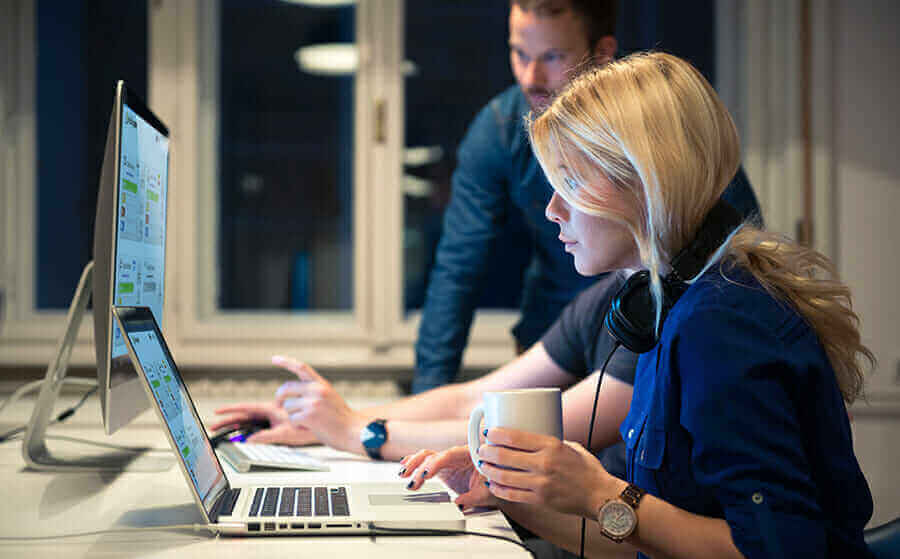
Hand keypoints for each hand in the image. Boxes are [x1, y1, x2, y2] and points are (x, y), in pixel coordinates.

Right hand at [209, 401, 318, 445]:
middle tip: (213, 426)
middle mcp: (270, 412)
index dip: (231, 410)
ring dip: (235, 425)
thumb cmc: (307, 427)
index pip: (246, 408)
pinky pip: (256, 426)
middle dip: (228, 420)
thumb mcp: (285, 434)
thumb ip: (266, 437)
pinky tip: (239, 437)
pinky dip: (245, 430)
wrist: (322, 427)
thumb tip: (250, 441)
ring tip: (220, 430)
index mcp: (271, 410)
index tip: (217, 411)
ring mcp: (271, 419)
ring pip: (249, 420)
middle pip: (244, 415)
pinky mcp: (275, 425)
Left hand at [272, 355, 365, 452]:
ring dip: (293, 415)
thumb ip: (314, 391)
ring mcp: (312, 402)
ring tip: (307, 421)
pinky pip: (292, 419)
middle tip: (279, 405)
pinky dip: (297, 426)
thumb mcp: (330, 397)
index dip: (286, 362)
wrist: (354, 431)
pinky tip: (309, 427)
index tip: (274, 359)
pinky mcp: (309, 416)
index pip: (301, 367)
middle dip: (279, 397)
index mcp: (322, 384)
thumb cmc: (341, 418)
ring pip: (288, 406)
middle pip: (286, 388)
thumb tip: (292, 392)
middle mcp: (317, 390)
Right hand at [399, 446, 499, 509]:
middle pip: (434, 456)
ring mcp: (448, 461)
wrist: (496, 483)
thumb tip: (459, 504)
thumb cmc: (494, 483)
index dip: (435, 463)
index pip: (449, 455)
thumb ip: (473, 497)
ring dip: (413, 464)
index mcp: (469, 454)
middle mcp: (456, 455)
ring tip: (403, 474)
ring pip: (427, 456)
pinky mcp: (442, 468)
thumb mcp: (487, 492)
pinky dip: (415, 463)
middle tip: (412, 482)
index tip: (426, 473)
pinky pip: (426, 462)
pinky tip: (404, 466)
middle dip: (420, 468)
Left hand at [477, 427, 625, 517]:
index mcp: (551, 445)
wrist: (600, 495)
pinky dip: (498, 489)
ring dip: (489, 471)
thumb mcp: (569, 446)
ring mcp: (541, 483)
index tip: (488, 433)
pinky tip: (493, 484)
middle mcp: (544, 463)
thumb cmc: (586, 470)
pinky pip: (511, 494)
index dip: (496, 434)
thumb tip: (529, 437)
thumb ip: (549, 443)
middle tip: (482, 450)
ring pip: (504, 476)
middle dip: (487, 452)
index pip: (514, 436)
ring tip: (484, 467)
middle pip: (504, 456)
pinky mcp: (540, 499)